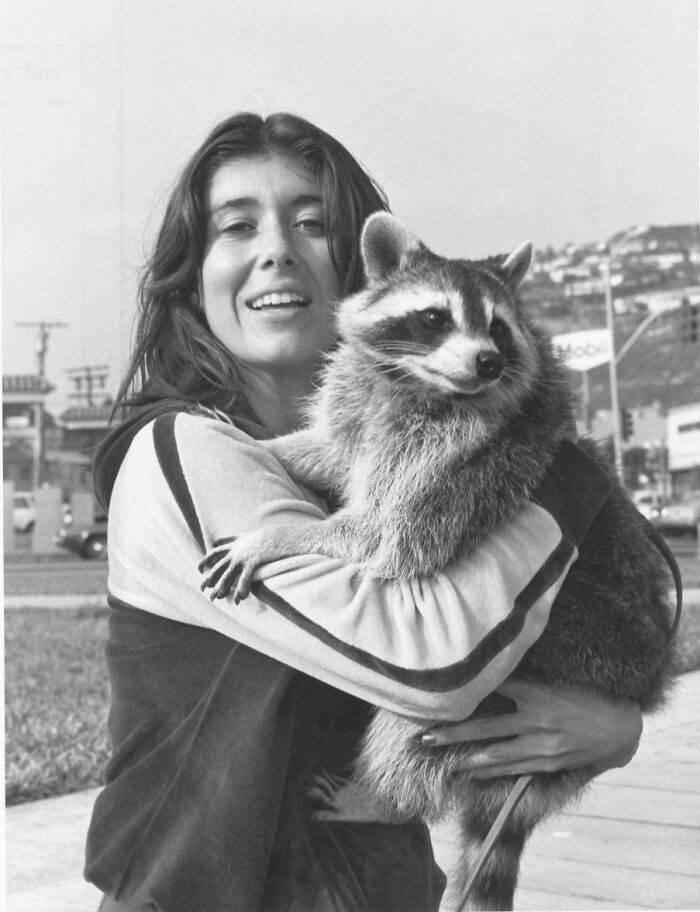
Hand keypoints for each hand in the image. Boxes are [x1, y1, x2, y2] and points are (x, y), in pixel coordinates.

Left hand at [420, 678, 641, 779]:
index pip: (495, 688)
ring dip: (465, 758)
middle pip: (485, 727)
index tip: (441, 692)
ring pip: (495, 754)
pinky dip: (489, 772)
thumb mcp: (557, 681)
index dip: (468, 690)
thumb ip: (526, 680)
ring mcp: (541, 745)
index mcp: (538, 693)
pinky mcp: (546, 763)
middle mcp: (536, 720)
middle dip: (453, 733)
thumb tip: (492, 670)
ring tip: (442, 760)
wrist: (619, 729)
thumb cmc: (586, 699)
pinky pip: (512, 769)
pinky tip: (471, 774)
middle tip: (426, 736)